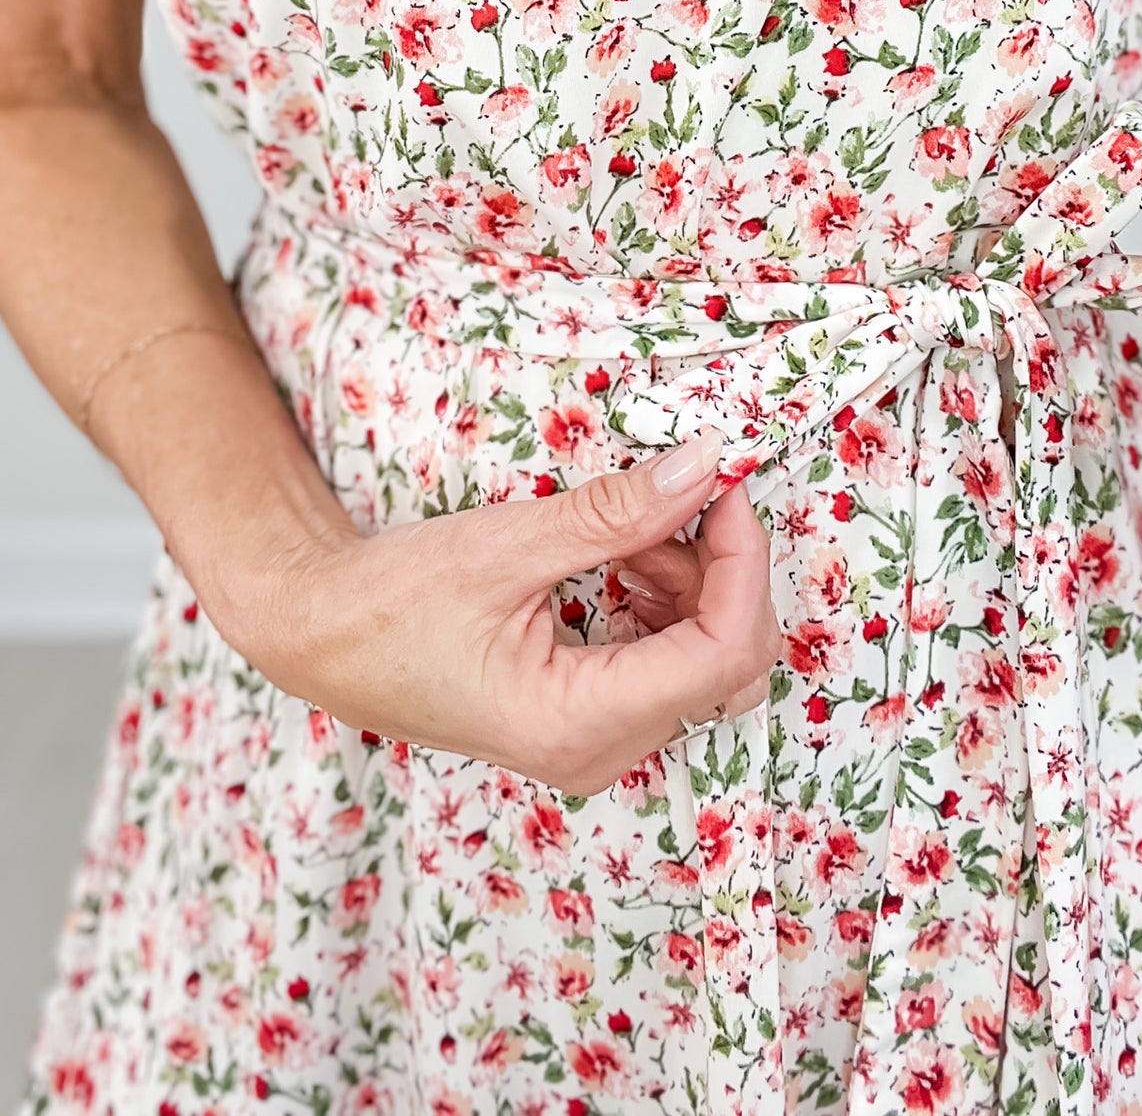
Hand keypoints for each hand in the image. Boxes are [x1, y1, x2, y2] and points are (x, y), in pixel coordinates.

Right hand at [260, 430, 780, 794]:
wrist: (320, 636)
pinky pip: (668, 666)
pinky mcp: (589, 721)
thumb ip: (614, 514)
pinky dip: (667, 603)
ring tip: (634, 528)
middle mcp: (598, 752)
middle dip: (724, 574)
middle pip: (728, 668)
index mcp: (576, 725)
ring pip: (705, 666)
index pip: (720, 655)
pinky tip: (623, 559)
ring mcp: (596, 744)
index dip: (743, 565)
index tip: (726, 488)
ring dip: (694, 584)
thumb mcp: (506, 546)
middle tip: (686, 496)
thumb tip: (704, 467)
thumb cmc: (391, 601)